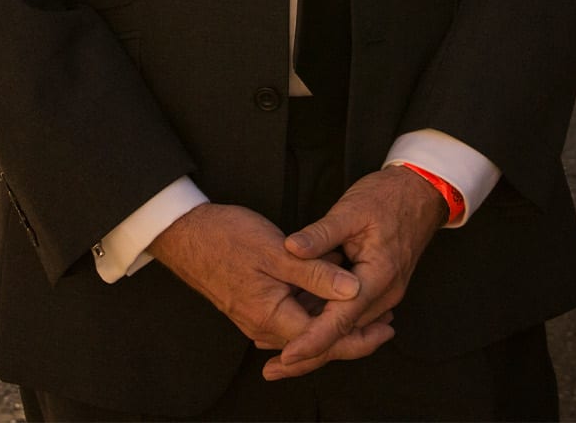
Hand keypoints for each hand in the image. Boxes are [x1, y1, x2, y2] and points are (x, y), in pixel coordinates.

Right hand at [148, 203, 384, 362]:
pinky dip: (318, 307)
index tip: (386, 328)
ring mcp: (259, 318)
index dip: (358, 336)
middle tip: (389, 322)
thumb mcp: (279, 252)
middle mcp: (264, 326)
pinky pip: (294, 315)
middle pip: (317, 341)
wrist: (186, 235)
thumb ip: (317, 273)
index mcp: (271, 317)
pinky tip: (337, 290)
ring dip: (337, 318)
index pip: (323, 340)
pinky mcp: (258, 305)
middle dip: (354, 333)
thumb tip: (354, 290)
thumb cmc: (228, 238)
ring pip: (307, 327)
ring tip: (373, 307)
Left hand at [270, 166, 449, 379]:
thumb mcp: (351, 209)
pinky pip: (354, 316)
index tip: (286, 356)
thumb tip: (290, 248)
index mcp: (379, 276)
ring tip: (277, 352)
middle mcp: (385, 293)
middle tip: (272, 369)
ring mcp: (386, 294)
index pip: (341, 319)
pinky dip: (328, 325)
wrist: (422, 192)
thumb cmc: (388, 197)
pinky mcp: (381, 290)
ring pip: (349, 330)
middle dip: (309, 353)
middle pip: (345, 335)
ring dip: (317, 341)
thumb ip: (320, 233)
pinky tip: (303, 326)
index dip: (313, 340)